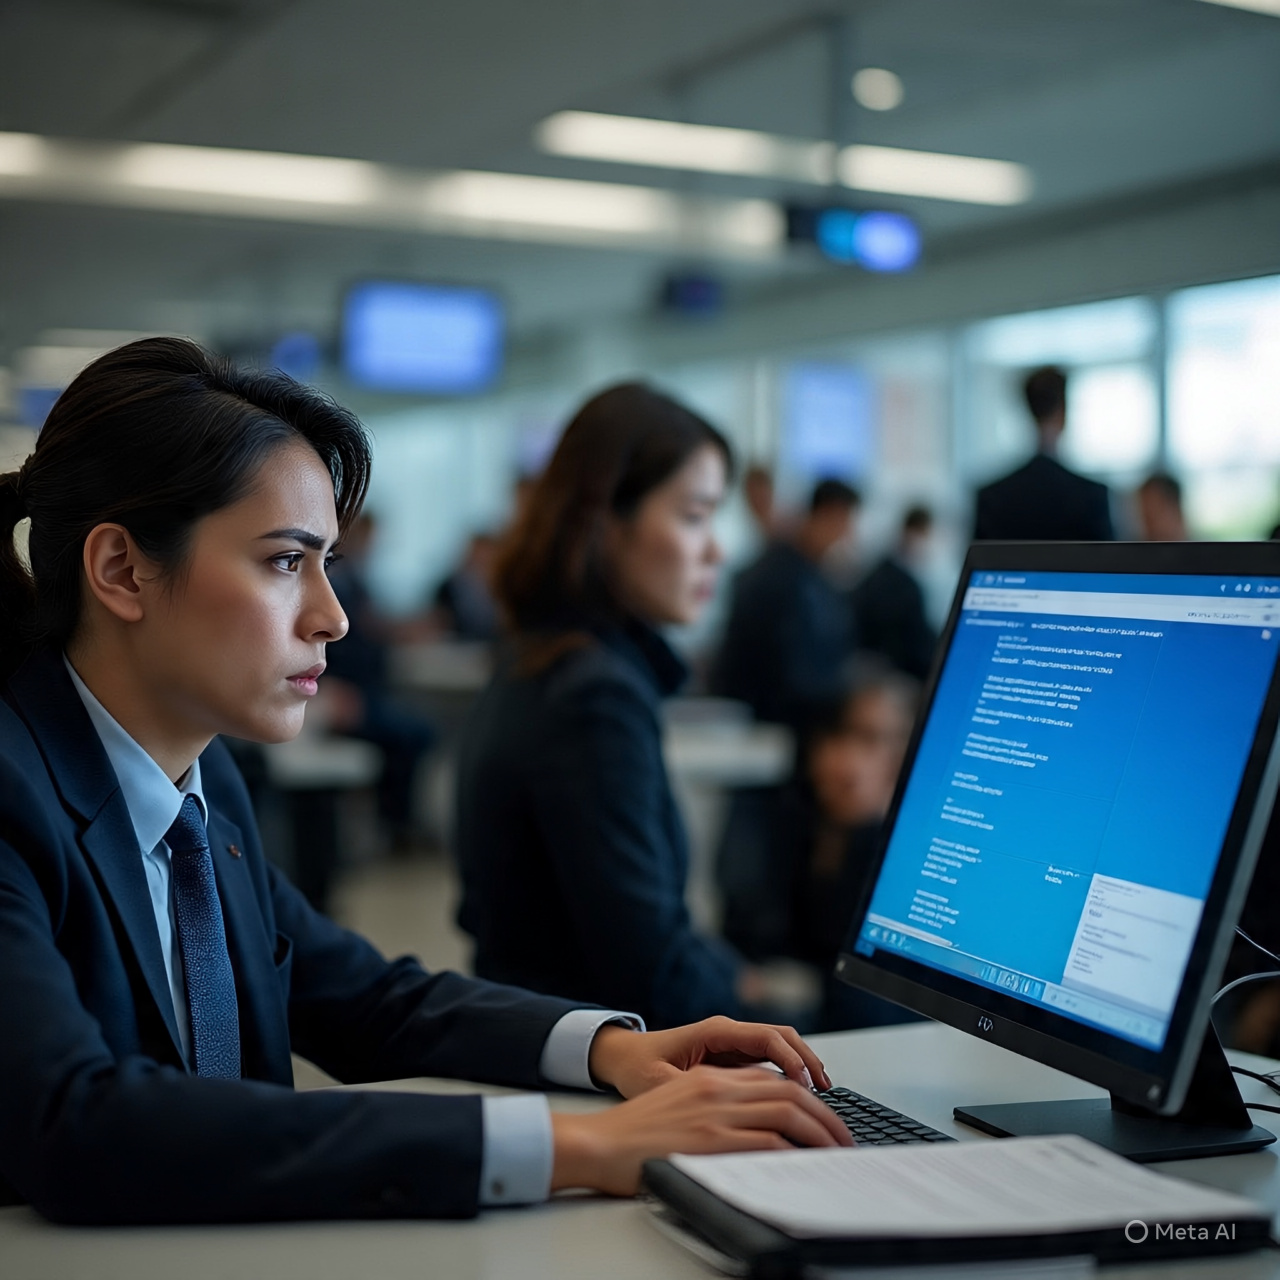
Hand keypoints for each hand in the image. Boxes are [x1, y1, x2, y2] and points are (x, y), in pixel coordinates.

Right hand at [551, 1065, 852, 1195]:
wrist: (598, 1143)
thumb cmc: (632, 1134)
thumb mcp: (677, 1107)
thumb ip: (713, 1108)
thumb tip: (750, 1129)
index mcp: (709, 1079)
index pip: (770, 1079)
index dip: (803, 1096)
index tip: (822, 1117)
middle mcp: (716, 1088)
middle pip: (787, 1092)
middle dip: (824, 1115)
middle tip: (843, 1137)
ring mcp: (715, 1113)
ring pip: (786, 1111)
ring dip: (819, 1131)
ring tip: (838, 1150)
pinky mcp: (710, 1139)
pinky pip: (767, 1139)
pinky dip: (795, 1148)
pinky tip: (808, 1161)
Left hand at [587, 1015, 832, 1098]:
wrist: (623, 1056)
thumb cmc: (638, 1066)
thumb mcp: (660, 1082)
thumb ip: (691, 1091)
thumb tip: (721, 1106)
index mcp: (714, 1031)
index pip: (766, 1037)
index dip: (791, 1060)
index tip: (806, 1085)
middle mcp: (728, 1032)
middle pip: (782, 1036)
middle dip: (808, 1060)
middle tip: (826, 1091)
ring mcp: (732, 1043)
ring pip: (781, 1046)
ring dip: (803, 1065)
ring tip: (823, 1094)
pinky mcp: (733, 1056)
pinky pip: (770, 1059)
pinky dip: (790, 1073)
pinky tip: (801, 1095)